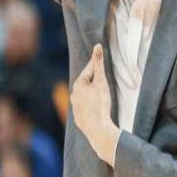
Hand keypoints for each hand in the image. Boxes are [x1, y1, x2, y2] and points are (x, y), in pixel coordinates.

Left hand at [71, 44, 120, 166]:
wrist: (99, 130)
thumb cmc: (100, 103)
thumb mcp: (101, 81)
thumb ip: (99, 63)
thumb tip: (97, 45)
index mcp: (78, 84)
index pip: (89, 71)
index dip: (96, 65)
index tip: (100, 59)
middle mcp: (74, 95)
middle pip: (86, 83)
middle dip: (94, 79)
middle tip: (102, 76)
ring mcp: (76, 108)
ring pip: (85, 96)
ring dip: (92, 93)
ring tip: (100, 92)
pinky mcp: (79, 120)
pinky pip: (85, 108)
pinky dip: (91, 105)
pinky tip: (97, 107)